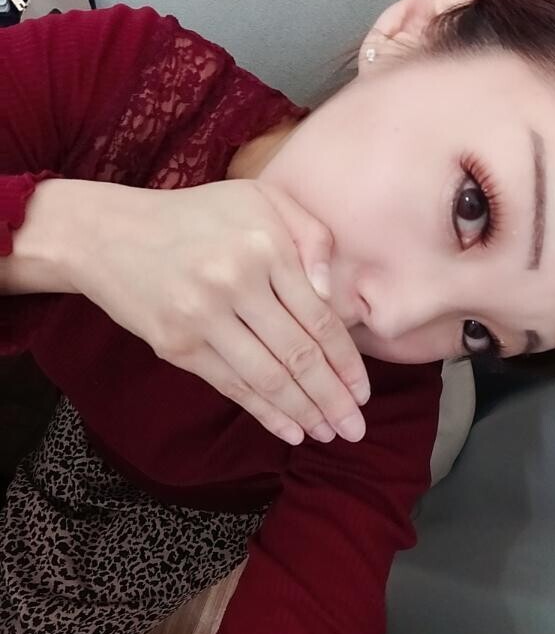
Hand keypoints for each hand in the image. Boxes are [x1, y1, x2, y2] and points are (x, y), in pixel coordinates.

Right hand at [29, 178, 369, 444]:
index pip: (321, 318)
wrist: (110, 235)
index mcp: (265, 248)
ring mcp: (203, 318)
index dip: (347, 362)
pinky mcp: (177, 346)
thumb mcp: (261, 199)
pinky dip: (264, 413)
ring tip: (329, 434)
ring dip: (304, 412)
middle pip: (299, 355)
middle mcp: (236, 283)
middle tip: (356, 428)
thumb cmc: (196, 217)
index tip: (364, 392)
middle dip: (334, 399)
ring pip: (268, 378)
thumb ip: (310, 235)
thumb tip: (334, 295)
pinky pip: (232, 386)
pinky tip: (290, 431)